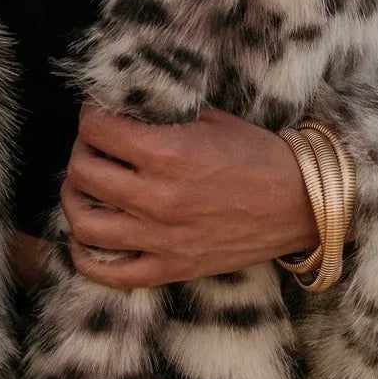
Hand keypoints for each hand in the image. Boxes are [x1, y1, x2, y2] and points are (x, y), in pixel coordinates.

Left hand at [58, 102, 320, 289]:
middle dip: (82, 151)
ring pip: (83, 221)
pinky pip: (108, 272)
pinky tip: (87, 236)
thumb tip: (123, 106)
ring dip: (74, 198)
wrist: (303, 204)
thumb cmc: (260, 156)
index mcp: (167, 154)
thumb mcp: (211, 120)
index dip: (91, 116)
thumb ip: (163, 115)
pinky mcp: (171, 269)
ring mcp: (161, 239)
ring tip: (85, 187)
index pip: (97, 129)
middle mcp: (158, 198)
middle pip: (82, 172)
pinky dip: (85, 255)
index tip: (98, 114)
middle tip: (94, 146)